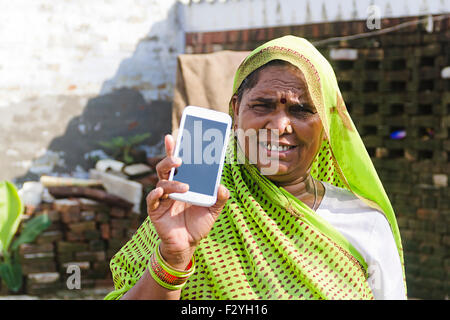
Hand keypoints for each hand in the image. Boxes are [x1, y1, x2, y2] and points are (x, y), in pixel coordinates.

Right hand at [146, 134, 229, 269]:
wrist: (188, 244)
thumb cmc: (198, 224)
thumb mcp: (214, 210)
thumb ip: (220, 198)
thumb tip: (222, 187)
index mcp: (183, 182)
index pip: (177, 163)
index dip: (173, 149)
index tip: (173, 136)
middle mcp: (170, 187)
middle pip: (165, 168)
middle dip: (170, 160)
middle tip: (180, 160)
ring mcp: (162, 198)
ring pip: (161, 182)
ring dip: (172, 182)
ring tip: (185, 187)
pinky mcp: (155, 210)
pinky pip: (152, 200)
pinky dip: (154, 195)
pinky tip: (161, 193)